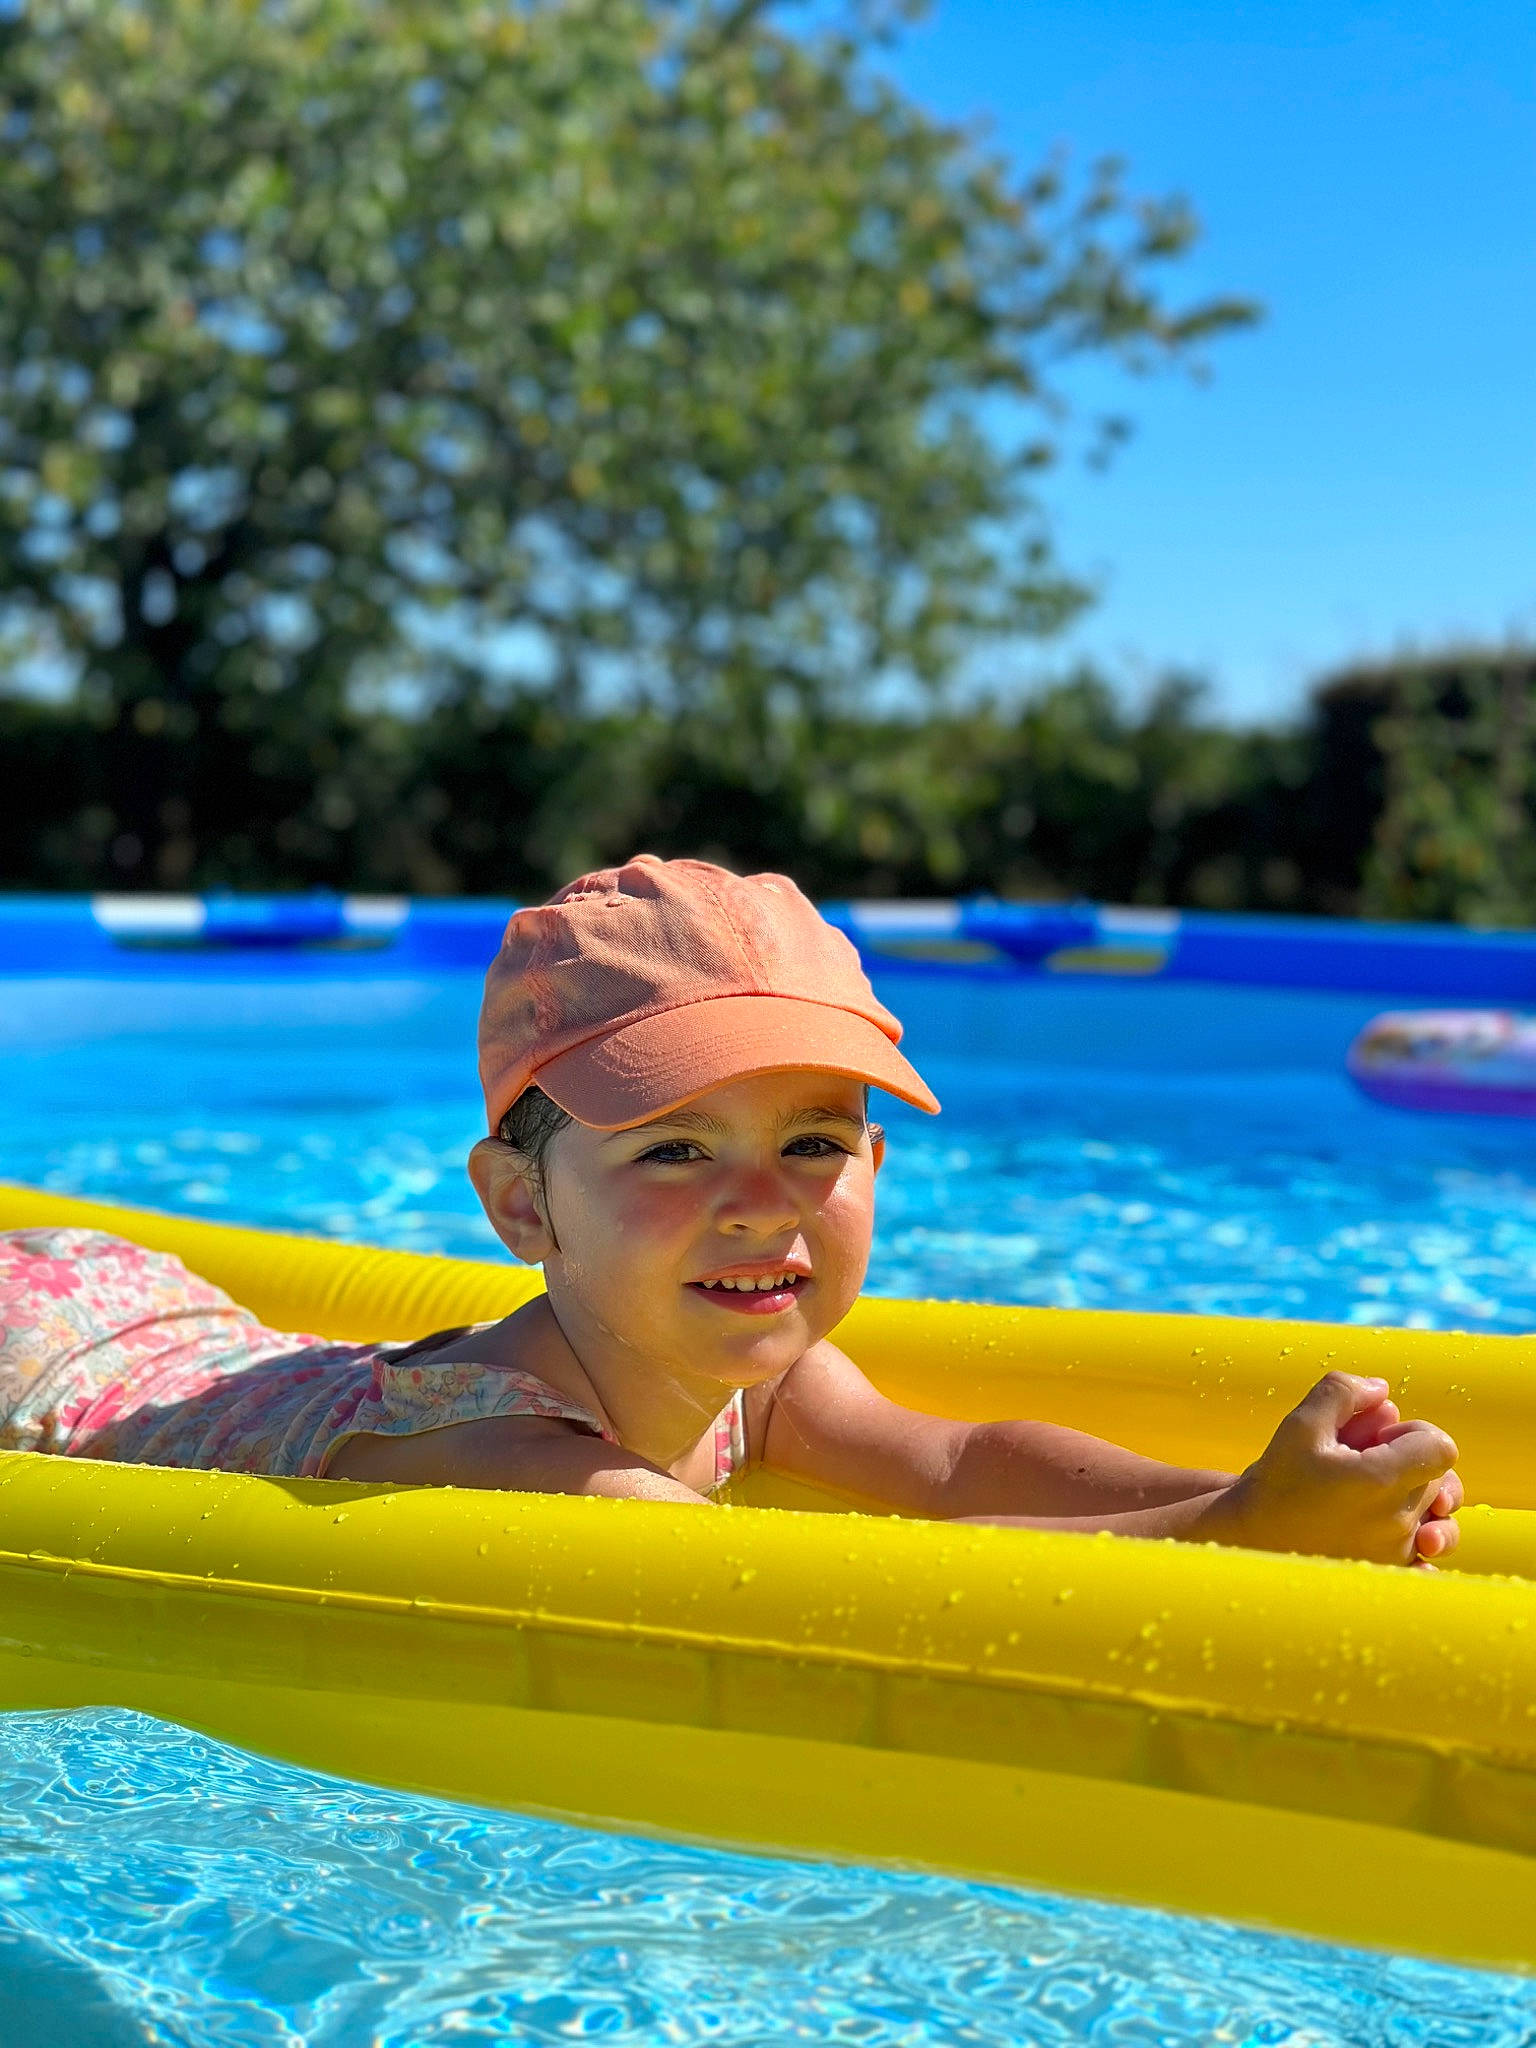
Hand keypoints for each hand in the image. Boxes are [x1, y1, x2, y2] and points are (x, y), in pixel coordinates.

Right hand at [1203, 1372, 1459, 1566]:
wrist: (1252, 1538)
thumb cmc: (1276, 1480)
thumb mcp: (1300, 1423)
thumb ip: (1342, 1392)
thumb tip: (1382, 1389)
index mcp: (1379, 1480)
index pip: (1441, 1448)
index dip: (1415, 1435)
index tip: (1380, 1441)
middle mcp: (1396, 1521)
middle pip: (1438, 1477)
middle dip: (1409, 1462)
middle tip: (1364, 1463)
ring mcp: (1397, 1552)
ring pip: (1442, 1516)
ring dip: (1422, 1498)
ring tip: (1384, 1494)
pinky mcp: (1392, 1571)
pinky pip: (1431, 1555)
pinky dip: (1423, 1538)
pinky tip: (1402, 1531)